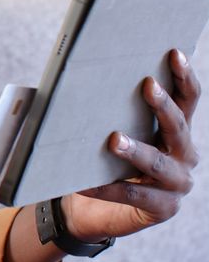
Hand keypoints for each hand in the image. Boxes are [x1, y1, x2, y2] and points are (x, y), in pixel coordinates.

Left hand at [63, 49, 199, 241]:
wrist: (88, 206)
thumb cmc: (97, 159)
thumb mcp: (103, 129)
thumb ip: (103, 107)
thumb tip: (75, 73)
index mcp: (175, 130)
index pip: (187, 99)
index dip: (183, 77)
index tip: (174, 53)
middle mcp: (183, 155)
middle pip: (179, 126)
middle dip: (163, 106)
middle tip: (147, 85)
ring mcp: (177, 184)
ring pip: (158, 163)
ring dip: (136, 150)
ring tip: (113, 139)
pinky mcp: (163, 208)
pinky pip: (134, 195)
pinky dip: (109, 187)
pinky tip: (87, 181)